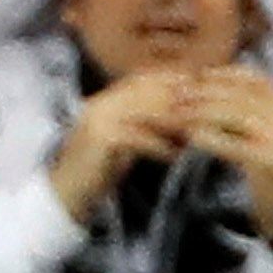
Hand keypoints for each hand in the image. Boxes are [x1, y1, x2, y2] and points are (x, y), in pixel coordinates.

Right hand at [50, 68, 201, 223]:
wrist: (64, 195)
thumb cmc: (99, 169)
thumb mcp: (125, 140)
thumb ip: (146, 124)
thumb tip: (181, 117)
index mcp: (107, 98)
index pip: (145, 78)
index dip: (175, 81)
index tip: (203, 90)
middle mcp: (101, 103)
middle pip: (149, 91)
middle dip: (181, 100)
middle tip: (208, 112)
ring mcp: (98, 119)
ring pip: (145, 111)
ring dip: (174, 123)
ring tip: (197, 134)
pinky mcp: (99, 140)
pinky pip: (137, 137)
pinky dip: (159, 146)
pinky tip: (176, 155)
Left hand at [178, 65, 272, 246]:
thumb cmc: (270, 166)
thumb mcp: (266, 130)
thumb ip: (246, 108)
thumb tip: (208, 83)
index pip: (253, 78)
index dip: (222, 75)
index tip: (195, 76)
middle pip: (239, 95)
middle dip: (204, 91)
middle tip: (175, 93)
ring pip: (234, 114)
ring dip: (201, 111)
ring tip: (176, 114)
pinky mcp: (267, 161)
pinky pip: (232, 144)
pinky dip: (209, 137)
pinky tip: (191, 137)